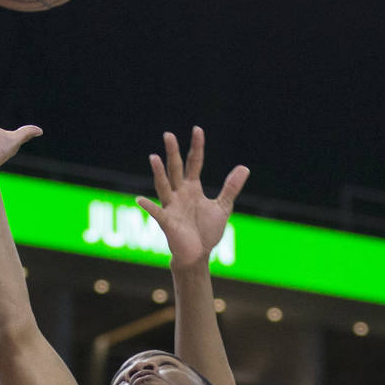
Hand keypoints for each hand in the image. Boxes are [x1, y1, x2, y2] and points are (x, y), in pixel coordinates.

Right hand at [135, 127, 248, 267]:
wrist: (198, 255)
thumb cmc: (206, 231)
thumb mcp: (222, 207)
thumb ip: (230, 187)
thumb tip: (244, 167)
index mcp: (192, 188)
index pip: (193, 162)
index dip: (196, 147)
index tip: (197, 129)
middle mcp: (179, 194)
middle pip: (175, 169)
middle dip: (172, 152)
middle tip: (168, 134)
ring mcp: (171, 207)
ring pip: (163, 186)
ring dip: (159, 173)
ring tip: (154, 157)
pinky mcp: (167, 222)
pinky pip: (157, 213)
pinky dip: (148, 207)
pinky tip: (140, 199)